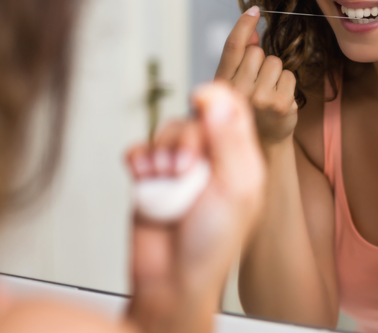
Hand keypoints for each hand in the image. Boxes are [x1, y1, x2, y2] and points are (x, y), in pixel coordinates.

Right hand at [124, 83, 265, 332]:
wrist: (171, 279)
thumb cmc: (212, 241)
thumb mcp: (234, 187)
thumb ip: (229, 139)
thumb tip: (218, 97)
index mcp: (239, 158)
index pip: (231, 109)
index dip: (215, 98)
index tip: (200, 99)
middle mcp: (209, 159)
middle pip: (193, 120)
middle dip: (183, 141)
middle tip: (183, 170)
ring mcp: (178, 168)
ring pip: (164, 132)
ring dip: (160, 152)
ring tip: (164, 179)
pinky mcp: (150, 177)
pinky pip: (139, 150)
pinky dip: (138, 159)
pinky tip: (144, 177)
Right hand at [214, 6, 297, 146]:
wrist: (263, 143)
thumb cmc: (247, 109)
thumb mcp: (234, 85)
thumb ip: (239, 59)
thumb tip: (253, 33)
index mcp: (221, 83)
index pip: (233, 47)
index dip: (244, 25)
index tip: (254, 10)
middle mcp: (237, 90)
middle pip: (257, 52)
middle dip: (260, 62)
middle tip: (257, 83)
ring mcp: (259, 98)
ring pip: (275, 62)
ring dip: (275, 73)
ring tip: (268, 92)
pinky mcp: (280, 104)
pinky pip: (289, 75)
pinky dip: (287, 84)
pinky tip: (279, 99)